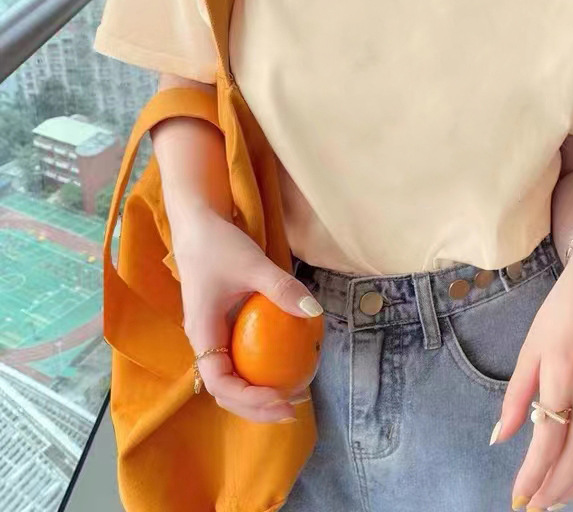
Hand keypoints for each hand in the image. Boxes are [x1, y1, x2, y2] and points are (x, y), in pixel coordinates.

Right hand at [171, 206, 323, 423]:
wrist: (198, 224)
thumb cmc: (219, 244)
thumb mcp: (253, 264)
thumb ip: (282, 288)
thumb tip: (314, 311)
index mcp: (202, 333)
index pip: (220, 383)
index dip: (248, 399)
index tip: (280, 399)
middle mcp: (204, 341)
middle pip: (225, 391)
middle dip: (256, 407)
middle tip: (294, 408)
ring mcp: (212, 335)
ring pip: (231, 378)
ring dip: (258, 393)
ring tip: (293, 394)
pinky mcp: (223, 326)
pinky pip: (239, 358)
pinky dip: (259, 370)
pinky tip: (287, 364)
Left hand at [494, 232, 572, 509]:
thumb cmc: (560, 312)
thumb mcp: (529, 348)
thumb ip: (516, 397)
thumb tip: (499, 438)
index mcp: (562, 375)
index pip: (547, 441)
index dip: (532, 476)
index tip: (518, 499)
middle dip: (554, 489)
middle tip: (535, 506)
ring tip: (557, 496)